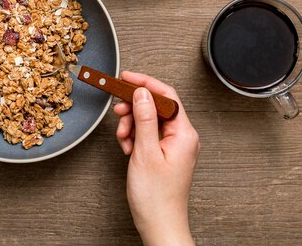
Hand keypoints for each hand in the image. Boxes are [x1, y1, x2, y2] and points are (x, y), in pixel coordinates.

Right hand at [113, 72, 198, 245]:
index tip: (126, 78)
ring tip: (123, 138)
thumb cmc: (156, 197)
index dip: (145, 83)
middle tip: (118, 113)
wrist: (159, 223)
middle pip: (156, 107)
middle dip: (134, 109)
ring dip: (131, 125)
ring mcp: (173, 145)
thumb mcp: (145, 152)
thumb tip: (142, 93)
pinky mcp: (164, 153)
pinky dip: (134, 137)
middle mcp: (182, 137)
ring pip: (149, 120)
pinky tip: (128, 147)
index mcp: (184, 133)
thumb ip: (144, 119)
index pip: (166, 96)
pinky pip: (147, 135)